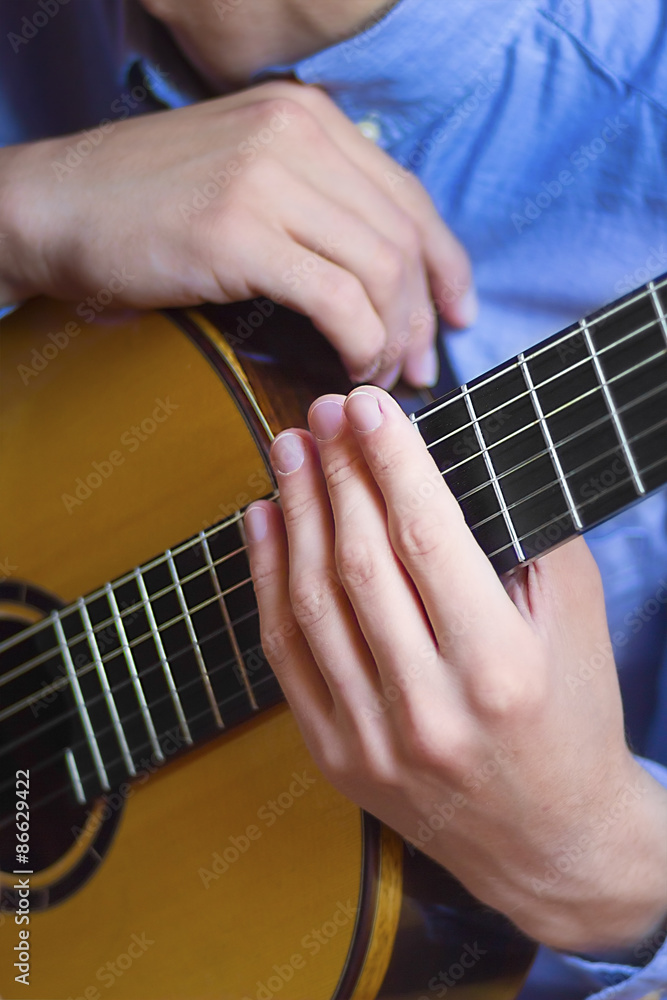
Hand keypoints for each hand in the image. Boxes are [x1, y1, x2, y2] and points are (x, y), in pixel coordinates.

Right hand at [0, 81, 473, 386]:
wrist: (54, 206)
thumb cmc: (144, 206)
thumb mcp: (245, 177)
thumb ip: (312, 201)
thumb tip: (378, 271)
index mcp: (307, 118)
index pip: (408, 197)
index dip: (446, 264)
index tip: (457, 313)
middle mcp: (298, 134)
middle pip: (402, 238)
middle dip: (425, 315)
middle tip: (421, 366)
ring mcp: (268, 178)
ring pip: (380, 271)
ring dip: (393, 338)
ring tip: (379, 376)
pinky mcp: (240, 231)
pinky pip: (338, 298)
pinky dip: (360, 343)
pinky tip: (350, 366)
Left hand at [245, 386, 666, 951]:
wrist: (551, 843)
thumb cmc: (573, 719)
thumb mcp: (577, 622)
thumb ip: (524, 539)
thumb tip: (449, 463)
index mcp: (500, 669)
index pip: (429, 538)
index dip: (392, 462)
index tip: (368, 406)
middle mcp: (431, 709)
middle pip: (361, 563)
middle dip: (339, 473)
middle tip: (322, 413)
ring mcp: (373, 739)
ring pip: (314, 603)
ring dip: (295, 514)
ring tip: (289, 451)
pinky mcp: (336, 757)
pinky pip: (286, 657)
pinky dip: (268, 582)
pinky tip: (264, 524)